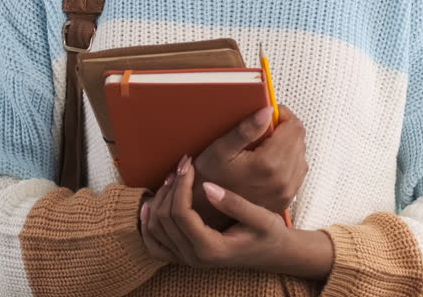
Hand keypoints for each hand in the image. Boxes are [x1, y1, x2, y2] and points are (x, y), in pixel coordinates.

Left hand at [140, 153, 296, 273]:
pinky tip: (149, 205)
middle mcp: (194, 257)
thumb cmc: (270, 234)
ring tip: (172, 177)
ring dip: (159, 200)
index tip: (189, 163)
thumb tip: (207, 186)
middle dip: (170, 187)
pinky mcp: (184, 257)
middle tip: (183, 165)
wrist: (274, 254)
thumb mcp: (261, 218)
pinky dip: (148, 225)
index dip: (181, 185)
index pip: (181, 214)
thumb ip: (234, 204)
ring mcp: (187, 259)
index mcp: (210, 248)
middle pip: (164, 219)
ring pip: (155, 229)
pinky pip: (155, 244)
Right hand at [188, 104, 308, 229]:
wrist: (208, 214)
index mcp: (269, 164)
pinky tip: (269, 161)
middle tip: (264, 128)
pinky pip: (298, 171)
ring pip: (301, 155)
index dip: (283, 114)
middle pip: (300, 139)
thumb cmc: (210, 180)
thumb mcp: (220, 150)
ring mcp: (286, 192)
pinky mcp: (285, 199)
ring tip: (265, 144)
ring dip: (288, 145)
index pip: (294, 127)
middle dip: (285, 129)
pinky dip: (288, 161)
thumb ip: (246, 129)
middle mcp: (283, 180)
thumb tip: (268, 111)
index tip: (269, 113)